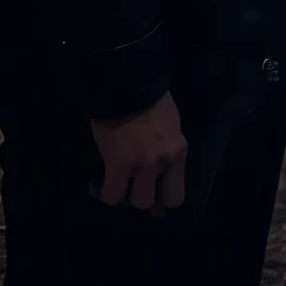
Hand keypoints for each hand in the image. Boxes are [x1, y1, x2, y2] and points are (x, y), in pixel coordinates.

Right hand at [91, 91, 186, 213]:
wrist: (127, 83)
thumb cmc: (149, 98)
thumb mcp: (169, 124)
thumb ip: (166, 148)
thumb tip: (159, 169)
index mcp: (178, 151)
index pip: (176, 196)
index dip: (163, 200)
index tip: (155, 195)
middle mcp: (163, 162)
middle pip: (157, 203)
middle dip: (147, 198)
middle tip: (137, 187)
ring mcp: (141, 165)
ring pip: (138, 202)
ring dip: (129, 194)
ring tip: (122, 179)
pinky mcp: (118, 165)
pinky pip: (112, 195)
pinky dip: (109, 191)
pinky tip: (108, 181)